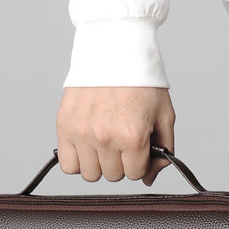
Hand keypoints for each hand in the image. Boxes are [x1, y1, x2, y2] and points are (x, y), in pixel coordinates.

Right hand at [55, 86, 175, 185]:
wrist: (113, 49)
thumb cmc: (140, 81)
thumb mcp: (164, 115)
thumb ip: (163, 150)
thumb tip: (149, 179)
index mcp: (133, 136)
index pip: (135, 173)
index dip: (140, 161)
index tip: (138, 144)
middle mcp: (106, 138)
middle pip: (114, 175)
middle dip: (121, 161)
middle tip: (121, 139)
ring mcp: (82, 134)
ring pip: (91, 175)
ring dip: (99, 163)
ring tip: (103, 142)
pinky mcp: (65, 127)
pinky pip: (68, 165)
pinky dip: (78, 161)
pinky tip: (87, 146)